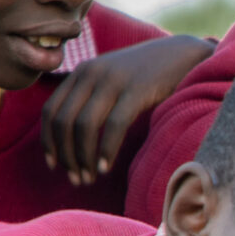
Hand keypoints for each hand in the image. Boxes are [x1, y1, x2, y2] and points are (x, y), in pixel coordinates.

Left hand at [40, 35, 215, 185]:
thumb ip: (94, 97)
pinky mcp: (136, 90)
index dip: (49, 141)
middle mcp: (91, 74)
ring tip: (90, 178)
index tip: (54, 165)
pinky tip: (106, 168)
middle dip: (66, 155)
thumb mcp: (114, 80)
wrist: (185, 55)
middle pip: (64, 121)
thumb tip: (78, 133)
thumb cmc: (151, 75)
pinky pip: (113, 125)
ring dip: (83, 157)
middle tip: (76, 180)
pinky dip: (106, 150)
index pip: (51, 110)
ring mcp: (113, 81)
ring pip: (84, 125)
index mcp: (82, 72)